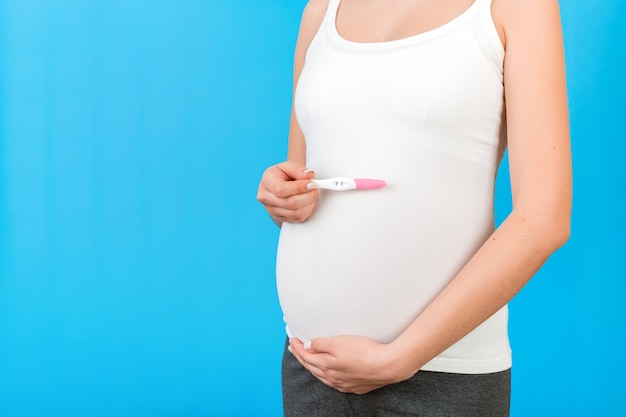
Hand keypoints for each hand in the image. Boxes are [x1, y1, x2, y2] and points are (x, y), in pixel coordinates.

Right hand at [257, 161, 317, 223]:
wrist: (278, 183)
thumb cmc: (282, 174)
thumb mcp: (289, 166)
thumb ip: (298, 169)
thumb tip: (309, 176)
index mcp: (267, 182)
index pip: (281, 189)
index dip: (299, 188)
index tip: (311, 183)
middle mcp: (266, 198)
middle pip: (290, 203)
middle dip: (308, 196)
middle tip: (315, 188)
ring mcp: (272, 210)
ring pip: (296, 213)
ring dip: (310, 204)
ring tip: (312, 194)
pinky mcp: (281, 218)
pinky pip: (298, 218)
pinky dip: (308, 210)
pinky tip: (308, 201)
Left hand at [288, 336, 408, 394]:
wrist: (386, 365)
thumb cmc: (364, 352)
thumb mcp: (338, 342)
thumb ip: (320, 344)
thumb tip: (307, 346)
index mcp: (326, 366)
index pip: (306, 356)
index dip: (297, 347)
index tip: (292, 340)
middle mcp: (332, 378)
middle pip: (312, 367)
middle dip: (302, 356)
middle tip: (295, 348)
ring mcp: (343, 384)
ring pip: (322, 376)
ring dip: (313, 366)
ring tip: (308, 359)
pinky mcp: (354, 386)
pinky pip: (334, 381)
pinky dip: (327, 374)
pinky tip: (329, 371)